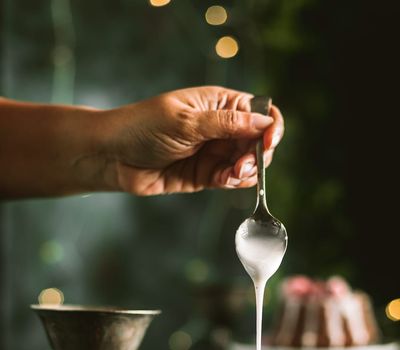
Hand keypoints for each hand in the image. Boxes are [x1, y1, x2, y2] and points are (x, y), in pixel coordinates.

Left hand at [102, 86, 283, 194]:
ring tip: (231, 174)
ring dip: (247, 171)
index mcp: (219, 103)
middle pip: (259, 142)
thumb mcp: (186, 121)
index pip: (260, 111)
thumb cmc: (144, 127)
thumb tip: (264, 123)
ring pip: (248, 164)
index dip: (271, 126)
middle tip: (241, 165)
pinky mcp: (206, 175)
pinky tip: (224, 180)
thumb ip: (227, 124)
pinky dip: (233, 182)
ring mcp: (214, 152)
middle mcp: (222, 127)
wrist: (114, 157)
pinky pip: (231, 180)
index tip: (269, 142)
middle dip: (257, 154)